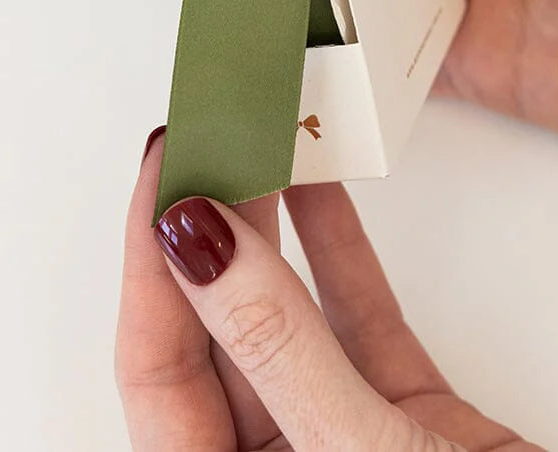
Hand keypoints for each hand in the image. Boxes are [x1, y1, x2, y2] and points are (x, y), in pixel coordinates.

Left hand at [117, 133, 541, 450]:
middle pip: (217, 334)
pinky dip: (341, 252)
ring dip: (271, 228)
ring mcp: (340, 443)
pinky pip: (360, 320)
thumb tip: (193, 243)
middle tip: (210, 136)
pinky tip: (320, 186)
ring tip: (257, 140)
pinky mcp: (408, 420)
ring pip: (288, 317)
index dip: (150, 263)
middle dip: (209, 229)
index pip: (159, 372)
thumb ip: (277, 348)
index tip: (165, 170)